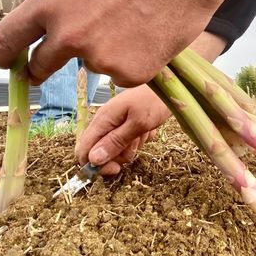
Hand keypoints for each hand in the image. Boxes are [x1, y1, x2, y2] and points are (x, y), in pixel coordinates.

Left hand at [0, 0, 255, 87]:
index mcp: (48, 2)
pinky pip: (124, 74)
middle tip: (44, 70)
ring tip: (135, 22)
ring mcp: (98, 58)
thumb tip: (50, 29)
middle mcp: (67, 35)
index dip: (4, 55)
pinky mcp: (128, 74)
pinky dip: (135, 61)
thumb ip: (60, 5)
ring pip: (92, 66)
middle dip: (38, 71)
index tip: (8, 63)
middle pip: (39, 67)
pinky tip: (151, 35)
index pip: (7, 39)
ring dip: (106, 53)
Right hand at [75, 31, 226, 175]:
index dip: (94, 165)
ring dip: (130, 148)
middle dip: (116, 157)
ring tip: (143, 133)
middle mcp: (105, 122)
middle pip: (99, 152)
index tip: (114, 169)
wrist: (171, 85)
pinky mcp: (127, 124)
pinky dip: (138, 140)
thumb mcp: (137, 124)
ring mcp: (116, 123)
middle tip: (133, 149)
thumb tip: (93, 160)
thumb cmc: (154, 101)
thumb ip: (115, 142)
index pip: (83, 149)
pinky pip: (127, 142)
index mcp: (102, 120)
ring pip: (115, 149)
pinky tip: (147, 130)